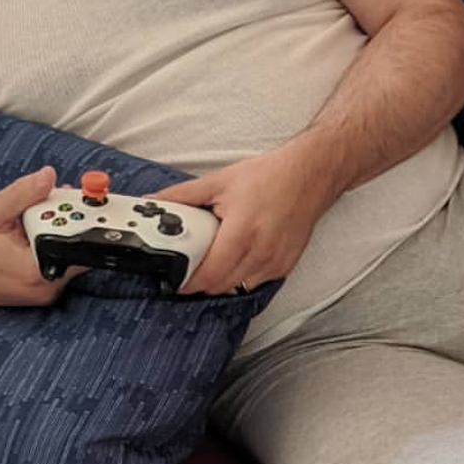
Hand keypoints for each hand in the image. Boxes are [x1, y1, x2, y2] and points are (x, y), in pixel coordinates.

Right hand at [0, 166, 86, 306]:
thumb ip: (22, 194)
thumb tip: (48, 176)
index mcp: (36, 272)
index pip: (78, 243)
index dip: (80, 216)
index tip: (74, 196)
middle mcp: (46, 287)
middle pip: (77, 245)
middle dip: (67, 218)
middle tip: (51, 197)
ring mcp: (45, 290)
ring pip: (68, 252)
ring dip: (57, 229)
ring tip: (30, 215)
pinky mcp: (42, 288)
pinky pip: (57, 259)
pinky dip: (49, 240)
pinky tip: (29, 229)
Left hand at [145, 148, 333, 295]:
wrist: (310, 175)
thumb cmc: (269, 176)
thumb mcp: (220, 181)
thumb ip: (183, 195)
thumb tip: (153, 202)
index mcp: (242, 232)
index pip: (208, 275)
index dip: (187, 282)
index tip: (175, 278)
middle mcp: (261, 252)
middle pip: (220, 286)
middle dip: (201, 282)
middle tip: (188, 269)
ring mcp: (276, 262)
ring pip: (238, 288)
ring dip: (221, 281)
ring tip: (213, 260)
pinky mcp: (285, 266)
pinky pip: (255, 282)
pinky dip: (241, 276)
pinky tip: (237, 258)